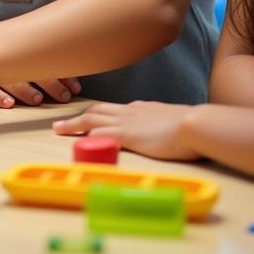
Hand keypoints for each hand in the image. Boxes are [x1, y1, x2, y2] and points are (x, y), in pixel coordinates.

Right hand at [0, 16, 81, 107]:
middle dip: (48, 80)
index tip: (74, 82)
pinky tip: (9, 105)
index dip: (53, 65)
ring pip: (5, 74)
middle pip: (23, 60)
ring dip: (26, 90)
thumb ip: (1, 43)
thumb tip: (43, 58)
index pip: (30, 45)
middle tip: (68, 95)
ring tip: (42, 102)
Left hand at [53, 101, 201, 160]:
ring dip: (73, 124)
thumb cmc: (193, 125)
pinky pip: (99, 135)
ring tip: (58, 129)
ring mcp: (125, 122)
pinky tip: (76, 145)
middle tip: (62, 121)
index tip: (89, 117)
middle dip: (78, 115)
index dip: (98, 113)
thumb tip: (167, 130)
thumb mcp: (173, 120)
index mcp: (139, 108)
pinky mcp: (126, 135)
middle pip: (95, 110)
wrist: (195, 124)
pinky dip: (85, 139)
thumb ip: (164, 123)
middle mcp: (128, 111)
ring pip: (90, 119)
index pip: (112, 108)